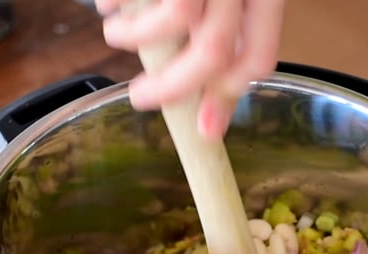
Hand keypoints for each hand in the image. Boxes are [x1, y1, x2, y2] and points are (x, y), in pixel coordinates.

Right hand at [97, 0, 284, 139]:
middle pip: (215, 49)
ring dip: (135, 40)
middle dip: (172, 87)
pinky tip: (109, 4)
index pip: (258, 54)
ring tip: (116, 35)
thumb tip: (205, 84)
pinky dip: (116, 5)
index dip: (229, 97)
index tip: (205, 128)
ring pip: (176, 20)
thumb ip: (227, 19)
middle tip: (142, 99)